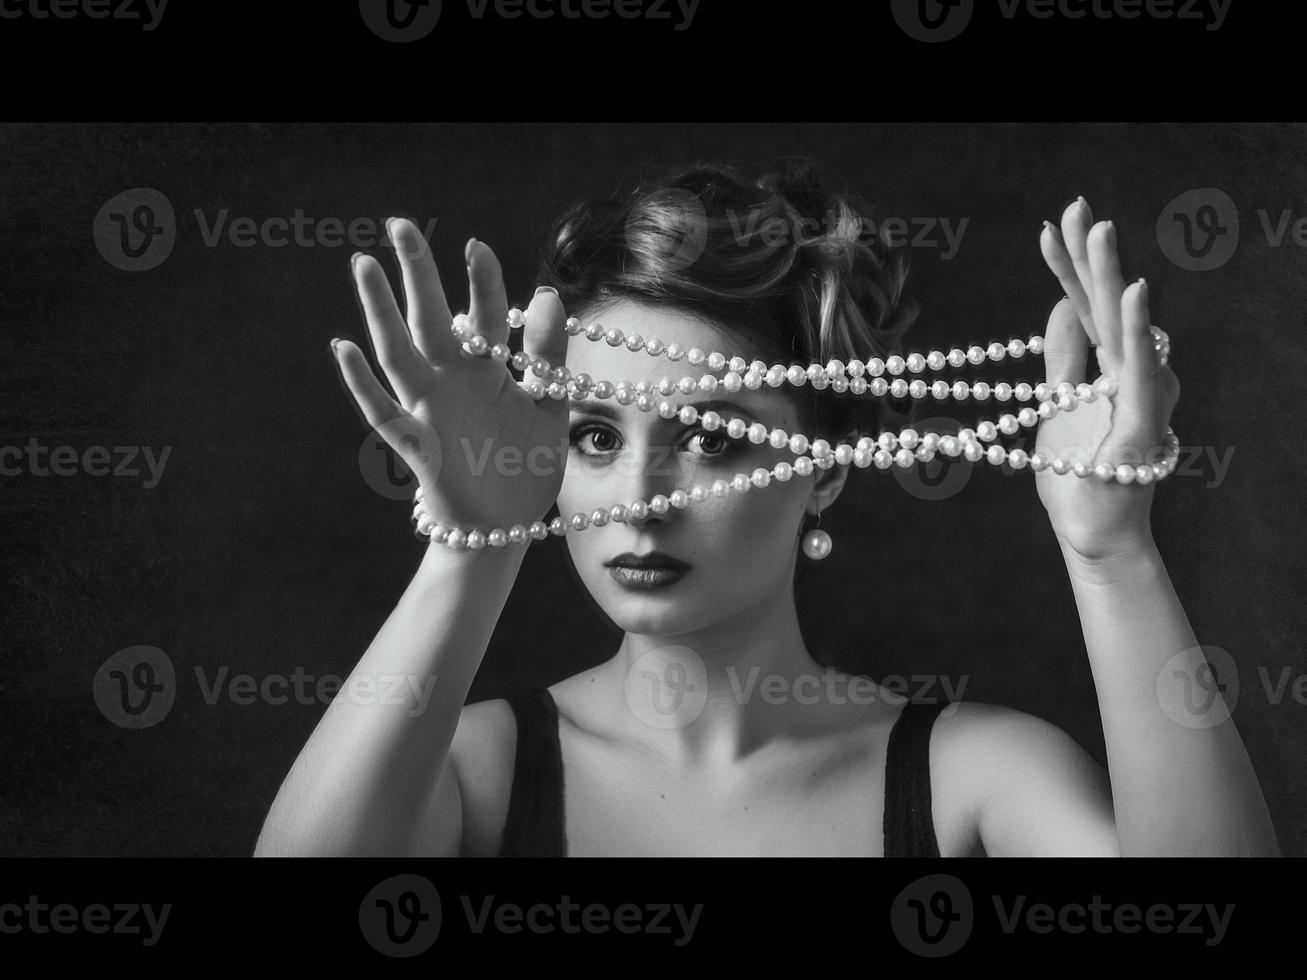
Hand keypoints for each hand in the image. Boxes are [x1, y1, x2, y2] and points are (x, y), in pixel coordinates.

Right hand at [332, 218, 569, 535]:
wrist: (505, 529)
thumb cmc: (525, 467)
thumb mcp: (551, 406)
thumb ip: (549, 354)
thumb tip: (548, 295)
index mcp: (488, 371)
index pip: (484, 315)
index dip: (481, 281)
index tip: (476, 245)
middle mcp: (453, 383)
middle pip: (431, 319)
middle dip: (417, 273)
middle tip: (399, 224)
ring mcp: (430, 411)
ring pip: (399, 354)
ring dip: (381, 312)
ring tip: (365, 266)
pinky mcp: (418, 446)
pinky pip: (383, 412)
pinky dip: (362, 383)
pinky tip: (344, 349)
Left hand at [1034, 198, 1181, 562]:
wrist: (1091, 532)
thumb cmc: (1077, 472)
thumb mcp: (1057, 402)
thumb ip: (1064, 354)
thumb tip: (1062, 300)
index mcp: (1107, 367)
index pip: (1086, 304)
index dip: (1070, 264)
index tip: (1051, 224)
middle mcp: (1132, 374)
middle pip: (1106, 304)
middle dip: (1090, 253)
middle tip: (1076, 206)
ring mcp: (1142, 396)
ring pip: (1124, 326)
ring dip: (1111, 276)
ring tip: (1100, 230)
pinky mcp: (1145, 421)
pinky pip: (1139, 370)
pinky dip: (1135, 330)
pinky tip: (1134, 294)